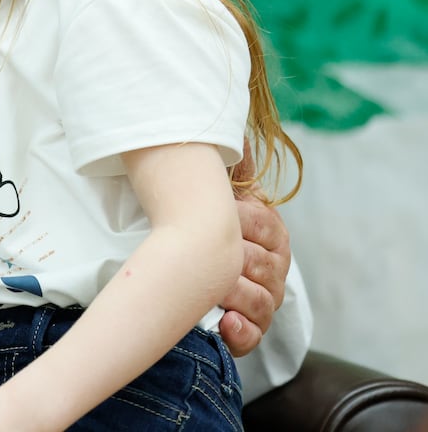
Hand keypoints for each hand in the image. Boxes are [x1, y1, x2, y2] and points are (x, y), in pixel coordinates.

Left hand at [221, 144, 290, 355]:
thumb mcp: (221, 192)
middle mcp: (274, 267)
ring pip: (260, 299)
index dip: (240, 218)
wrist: (197, 264)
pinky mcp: (250, 330)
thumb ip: (232, 168)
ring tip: (210, 286)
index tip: (220, 211)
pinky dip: (240, 330)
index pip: (264, 223)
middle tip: (205, 251)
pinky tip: (224, 321)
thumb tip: (239, 134)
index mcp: (270, 231)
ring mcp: (264, 299)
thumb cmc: (208, 221)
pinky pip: (253, 335)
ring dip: (233, 293)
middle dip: (232, 258)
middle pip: (262, 263)